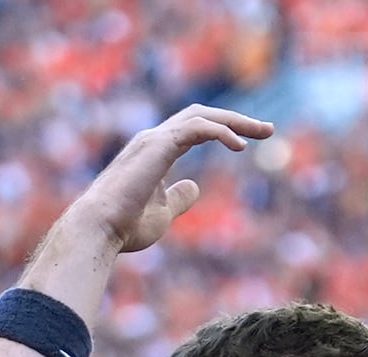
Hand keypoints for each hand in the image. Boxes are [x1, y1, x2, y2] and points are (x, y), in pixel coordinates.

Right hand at [70, 104, 272, 253]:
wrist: (98, 230)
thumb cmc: (125, 227)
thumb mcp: (162, 214)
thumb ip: (178, 198)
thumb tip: (194, 187)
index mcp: (155, 152)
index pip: (195, 129)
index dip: (224, 130)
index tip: (250, 141)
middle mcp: (153, 139)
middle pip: (202, 116)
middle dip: (236, 120)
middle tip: (268, 129)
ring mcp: (153, 140)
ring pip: (201, 116)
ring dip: (236, 121)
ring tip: (264, 132)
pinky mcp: (157, 146)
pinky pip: (196, 128)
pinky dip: (221, 131)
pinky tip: (240, 145)